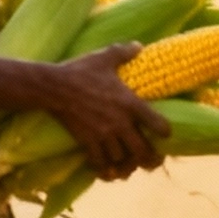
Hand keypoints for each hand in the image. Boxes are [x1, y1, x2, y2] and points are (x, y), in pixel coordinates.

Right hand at [42, 43, 168, 179]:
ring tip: (128, 166)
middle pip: (143, 151)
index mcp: (131, 103)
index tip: (164, 134)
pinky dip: (104, 170)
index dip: (164, 132)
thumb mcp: (104, 57)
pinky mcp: (87, 141)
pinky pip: (100, 163)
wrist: (54, 87)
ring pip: (122, 160)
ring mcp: (103, 134)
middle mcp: (121, 123)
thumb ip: (124, 52)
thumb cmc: (81, 71)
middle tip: (152, 162)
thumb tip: (138, 46)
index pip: (159, 124)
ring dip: (126, 165)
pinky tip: (107, 172)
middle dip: (150, 159)